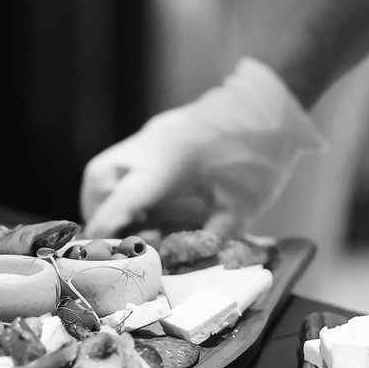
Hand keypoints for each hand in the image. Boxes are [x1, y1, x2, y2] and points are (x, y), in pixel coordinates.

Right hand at [80, 58, 324, 237]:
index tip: (96, 249)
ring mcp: (152, 135)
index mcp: (168, 162)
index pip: (123, 199)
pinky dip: (125, 187)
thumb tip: (189, 261)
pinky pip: (124, 161)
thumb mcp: (243, 206)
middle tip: (122, 236)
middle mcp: (150, 145)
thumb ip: (213, 236)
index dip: (106, 227)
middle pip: (99, 178)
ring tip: (136, 224)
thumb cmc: (261, 156)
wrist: (272, 106)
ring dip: (110, 199)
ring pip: (105, 168)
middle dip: (101, 212)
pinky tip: (151, 206)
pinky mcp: (157, 133)